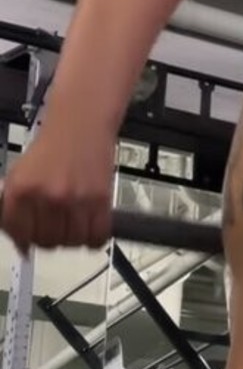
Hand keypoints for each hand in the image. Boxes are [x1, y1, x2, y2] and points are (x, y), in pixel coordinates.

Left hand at [0, 125, 114, 253]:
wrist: (81, 124)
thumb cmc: (53, 147)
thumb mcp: (21, 175)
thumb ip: (16, 209)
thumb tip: (21, 244)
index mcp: (22, 189)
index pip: (18, 233)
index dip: (23, 240)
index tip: (28, 240)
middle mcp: (47, 196)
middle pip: (47, 242)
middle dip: (49, 239)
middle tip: (53, 228)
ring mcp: (75, 200)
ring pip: (72, 242)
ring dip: (72, 238)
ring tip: (72, 224)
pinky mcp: (101, 200)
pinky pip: (97, 236)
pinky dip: (94, 237)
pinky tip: (90, 226)